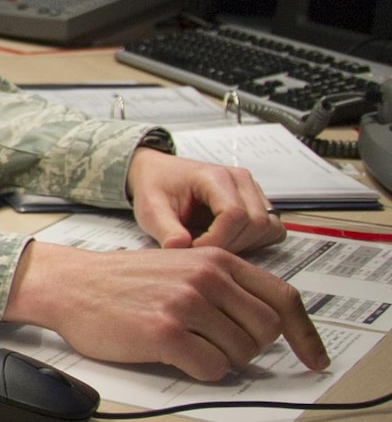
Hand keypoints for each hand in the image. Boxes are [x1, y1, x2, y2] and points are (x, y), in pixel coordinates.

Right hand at [4, 240, 326, 380]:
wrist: (70, 285)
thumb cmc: (122, 281)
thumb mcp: (182, 265)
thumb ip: (224, 286)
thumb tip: (265, 326)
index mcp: (217, 260)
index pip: (284, 299)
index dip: (306, 335)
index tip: (315, 359)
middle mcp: (207, 278)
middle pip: (266, 332)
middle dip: (249, 348)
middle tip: (220, 347)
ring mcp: (187, 305)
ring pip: (241, 354)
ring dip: (221, 360)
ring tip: (189, 346)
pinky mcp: (165, 333)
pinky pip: (211, 369)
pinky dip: (200, 371)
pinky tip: (176, 356)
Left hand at [127, 147, 283, 252]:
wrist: (158, 173)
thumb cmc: (156, 187)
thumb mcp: (150, 208)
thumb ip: (165, 229)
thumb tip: (179, 248)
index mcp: (215, 177)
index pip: (234, 214)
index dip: (216, 240)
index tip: (193, 248)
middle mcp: (241, 180)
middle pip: (256, 223)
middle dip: (230, 245)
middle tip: (200, 249)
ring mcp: (252, 190)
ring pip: (269, 227)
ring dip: (245, 245)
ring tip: (212, 244)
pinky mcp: (257, 202)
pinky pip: (272, 228)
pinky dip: (255, 241)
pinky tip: (227, 241)